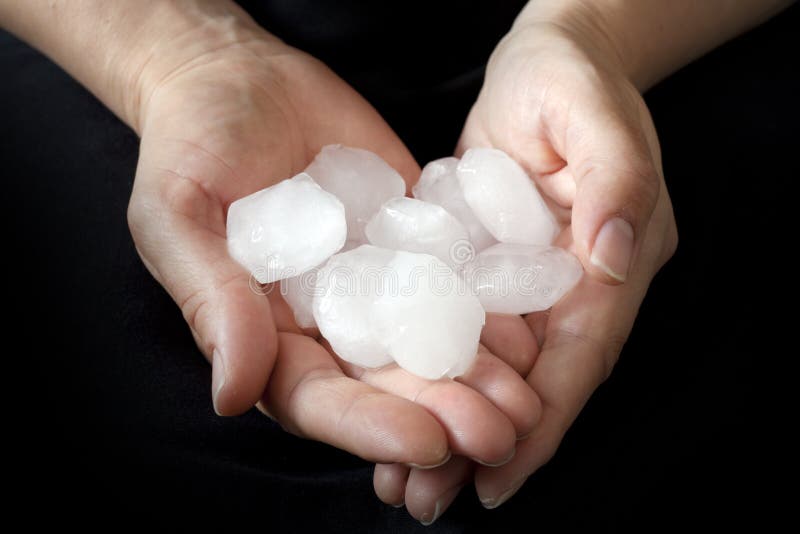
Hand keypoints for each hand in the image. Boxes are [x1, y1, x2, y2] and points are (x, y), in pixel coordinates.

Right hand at [127, 9, 539, 467]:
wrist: (240, 79)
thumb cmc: (189, 145)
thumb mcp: (179, 216)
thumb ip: (211, 301)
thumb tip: (232, 395)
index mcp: (264, 334)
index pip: (318, 397)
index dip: (370, 424)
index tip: (428, 441)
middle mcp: (326, 322)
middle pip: (387, 384)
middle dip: (443, 412)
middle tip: (502, 434)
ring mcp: (375, 282)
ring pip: (429, 342)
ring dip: (478, 376)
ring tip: (527, 400)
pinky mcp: (412, 241)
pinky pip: (453, 277)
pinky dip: (489, 307)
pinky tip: (528, 330)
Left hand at [373, 15, 677, 521]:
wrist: (543, 66)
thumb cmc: (572, 78)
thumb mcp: (595, 113)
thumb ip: (616, 180)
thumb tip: (610, 255)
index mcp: (613, 263)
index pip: (581, 357)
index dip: (545, 422)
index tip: (500, 477)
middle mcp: (571, 287)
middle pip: (533, 384)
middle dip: (485, 446)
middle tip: (428, 500)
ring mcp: (527, 283)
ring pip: (492, 371)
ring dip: (448, 424)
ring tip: (399, 481)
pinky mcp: (486, 269)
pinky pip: (461, 333)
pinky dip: (432, 376)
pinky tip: (391, 405)